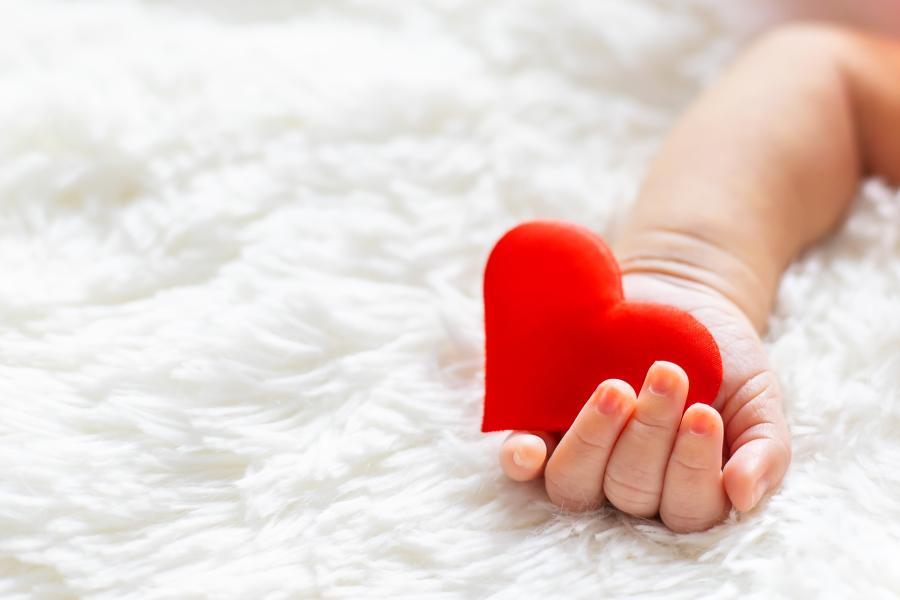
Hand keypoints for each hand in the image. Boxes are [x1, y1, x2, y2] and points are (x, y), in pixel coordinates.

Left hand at [498, 272, 790, 531]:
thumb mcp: (758, 398)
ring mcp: (580, 457)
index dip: (692, 468)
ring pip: (575, 484)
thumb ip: (764, 448)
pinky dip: (522, 459)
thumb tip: (744, 498)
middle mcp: (628, 483)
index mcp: (684, 488)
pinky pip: (523, 460)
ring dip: (593, 442)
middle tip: (667, 375)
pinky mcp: (542, 426)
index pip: (686, 508)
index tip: (703, 413)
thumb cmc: (721, 358)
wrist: (679, 296)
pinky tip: (526, 450)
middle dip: (650, 435)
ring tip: (616, 389)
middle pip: (630, 493)